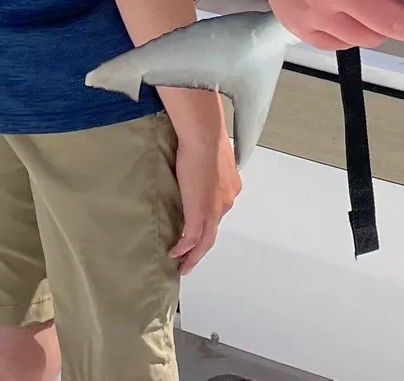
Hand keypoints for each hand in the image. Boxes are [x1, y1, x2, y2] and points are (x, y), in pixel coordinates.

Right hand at [167, 92, 241, 275]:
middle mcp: (227, 201)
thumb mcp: (209, 156)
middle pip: (213, 230)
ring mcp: (215, 209)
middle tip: (189, 259)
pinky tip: (173, 254)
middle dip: (201, 247)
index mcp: (230, 187)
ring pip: (205, 241)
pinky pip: (191, 239)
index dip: (208, 225)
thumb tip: (196, 167)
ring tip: (182, 266)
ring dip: (193, 256)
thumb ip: (206, 168)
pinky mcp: (200, 213)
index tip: (198, 234)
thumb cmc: (204, 138)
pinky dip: (183, 249)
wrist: (203, 137)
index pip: (218, 212)